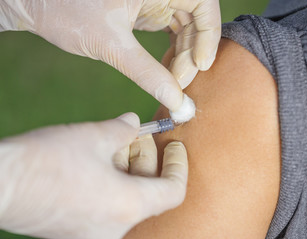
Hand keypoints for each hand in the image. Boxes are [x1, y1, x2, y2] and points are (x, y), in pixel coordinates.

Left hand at [0, 0, 220, 110]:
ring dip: (182, 56)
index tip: (201, 66)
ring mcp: (153, 0)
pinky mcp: (146, 11)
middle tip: (180, 83)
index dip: (208, 35)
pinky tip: (167, 71)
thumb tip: (177, 100)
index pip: (203, 4)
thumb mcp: (111, 44)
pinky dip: (172, 52)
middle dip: (191, 53)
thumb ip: (147, 73)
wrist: (39, 6)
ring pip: (185, 28)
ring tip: (173, 82)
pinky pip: (171, 31)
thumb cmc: (68, 12)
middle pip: (195, 20)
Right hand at [0, 113, 187, 238]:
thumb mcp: (95, 136)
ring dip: (128, 168)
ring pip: (127, 198)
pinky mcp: (77, 230)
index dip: (178, 165)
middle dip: (147, 159)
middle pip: (149, 192)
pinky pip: (108, 205)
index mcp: (128, 207)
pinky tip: (99, 159)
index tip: (174, 145)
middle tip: (136, 135)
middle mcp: (115, 228)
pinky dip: (112, 182)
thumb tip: (133, 123)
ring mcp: (95, 233)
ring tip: (114, 142)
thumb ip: (124, 128)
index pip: (173, 191)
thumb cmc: (46, 161)